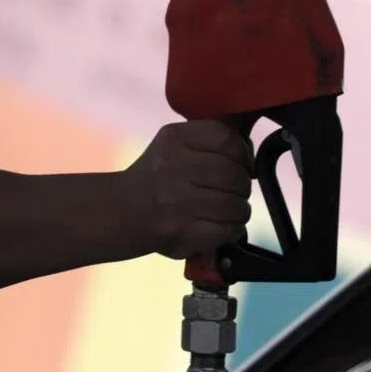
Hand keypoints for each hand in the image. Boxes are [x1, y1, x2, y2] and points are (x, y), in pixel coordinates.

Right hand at [122, 119, 252, 258]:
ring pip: (235, 205)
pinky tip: (226, 227)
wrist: (121, 211)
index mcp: (174, 139)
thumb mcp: (175, 144)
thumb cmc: (158, 176)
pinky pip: (228, 230)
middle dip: (242, 186)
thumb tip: (249, 150)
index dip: (242, 154)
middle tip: (235, 191)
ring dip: (240, 210)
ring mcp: (177, 201)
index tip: (241, 164)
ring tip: (231, 210)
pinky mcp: (182, 232)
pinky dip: (234, 229)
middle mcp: (174, 167)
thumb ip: (210, 141)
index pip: (227, 139)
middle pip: (234, 174)